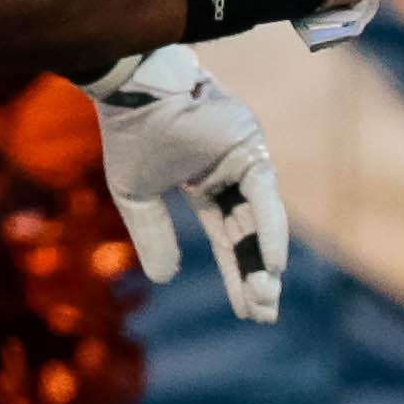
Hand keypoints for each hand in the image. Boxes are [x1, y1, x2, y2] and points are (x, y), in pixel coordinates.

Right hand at [84, 46, 286, 322]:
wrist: (130, 89)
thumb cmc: (129, 134)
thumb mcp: (136, 196)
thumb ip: (152, 235)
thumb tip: (165, 280)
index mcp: (207, 186)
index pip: (228, 239)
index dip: (237, 273)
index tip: (248, 310)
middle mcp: (232, 176)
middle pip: (251, 236)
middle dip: (257, 276)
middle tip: (265, 314)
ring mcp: (246, 162)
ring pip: (262, 222)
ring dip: (264, 261)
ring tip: (266, 298)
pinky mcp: (251, 150)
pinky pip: (265, 199)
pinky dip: (271, 232)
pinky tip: (273, 265)